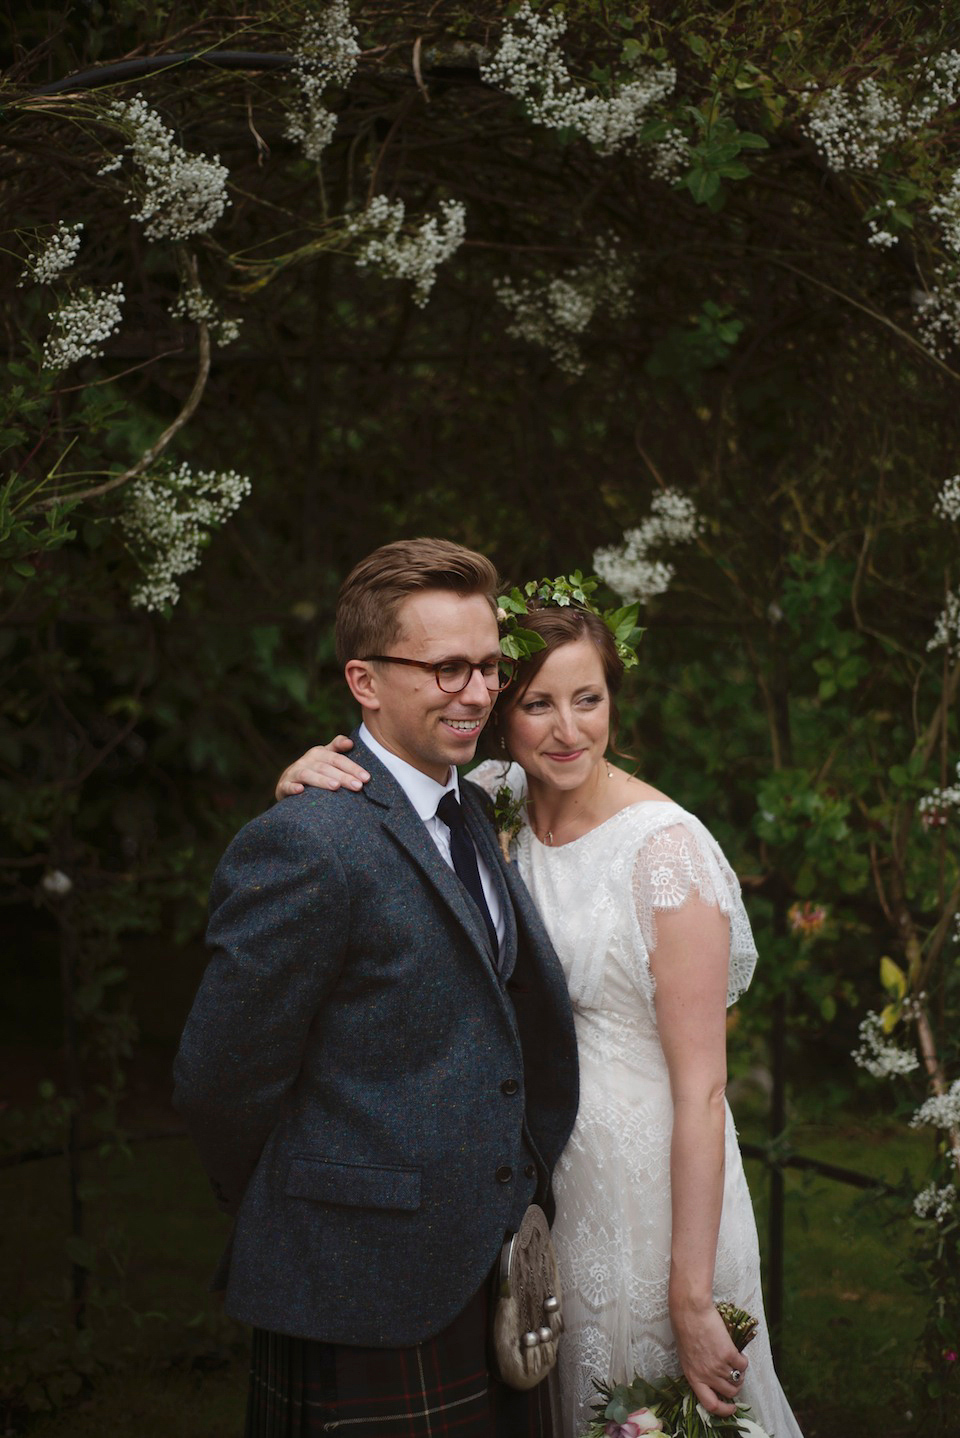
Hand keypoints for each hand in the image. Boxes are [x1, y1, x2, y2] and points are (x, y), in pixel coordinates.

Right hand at [274, 736, 369, 798]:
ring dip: (322, 780)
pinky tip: (300, 790)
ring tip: (336, 787)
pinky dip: (293, 787)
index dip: (353, 767)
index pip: (338, 759)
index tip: (366, 777)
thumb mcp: (325, 757)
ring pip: (308, 775)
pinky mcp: (283, 786)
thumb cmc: (314, 769)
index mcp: (319, 753)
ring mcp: (294, 772)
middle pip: (327, 767)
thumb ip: (338, 747)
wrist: (288, 782)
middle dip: (343, 776)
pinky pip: (287, 786)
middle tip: (358, 786)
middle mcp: (306, 760)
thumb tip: (351, 742)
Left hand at [670, 1300, 747, 1415]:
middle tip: (735, 1377)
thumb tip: (713, 1380)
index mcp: (693, 1377)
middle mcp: (706, 1375)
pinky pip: (743, 1365)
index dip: (723, 1411)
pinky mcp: (728, 1354)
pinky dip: (744, 1361)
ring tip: (736, 1363)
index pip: (710, 1405)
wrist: (690, 1310)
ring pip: (738, 1380)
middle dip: (735, 1387)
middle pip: (729, 1393)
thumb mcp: (687, 1356)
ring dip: (740, 1374)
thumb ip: (698, 1371)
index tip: (731, 1409)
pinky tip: (738, 1354)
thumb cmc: (685, 1329)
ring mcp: (718, 1365)